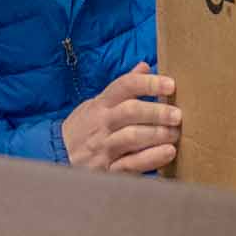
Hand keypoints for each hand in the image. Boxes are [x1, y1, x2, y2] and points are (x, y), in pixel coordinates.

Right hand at [61, 64, 181, 174]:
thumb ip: (123, 88)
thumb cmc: (85, 127)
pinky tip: (168, 152)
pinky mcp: (106, 169)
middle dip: (157, 112)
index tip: (171, 84)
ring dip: (157, 134)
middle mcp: (102, 123)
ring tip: (175, 134)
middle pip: (131, 111)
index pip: (125, 86)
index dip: (149, 83)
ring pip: (132, 137)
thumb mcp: (98, 103)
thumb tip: (145, 66)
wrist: (57, 155)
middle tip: (178, 115)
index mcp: (102, 104)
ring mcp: (103, 146)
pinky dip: (151, 158)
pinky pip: (131, 164)